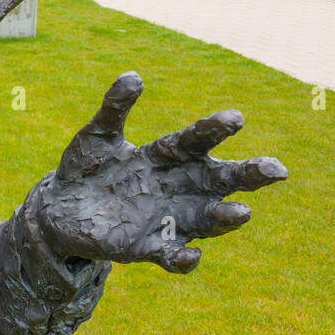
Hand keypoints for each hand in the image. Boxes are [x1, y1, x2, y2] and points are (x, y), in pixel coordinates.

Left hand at [38, 72, 286, 272]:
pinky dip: (182, 258)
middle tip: (275, 168)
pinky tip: (191, 256)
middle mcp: (178, 187)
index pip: (197, 140)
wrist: (60, 208)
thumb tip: (133, 76)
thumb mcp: (99, 135)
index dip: (214, 129)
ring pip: (206, 219)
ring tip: (243, 211)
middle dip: (248, 175)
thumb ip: (115, 108)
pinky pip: (170, 254)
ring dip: (225, 217)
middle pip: (219, 180)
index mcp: (168, 156)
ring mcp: (165, 218)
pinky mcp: (145, 247)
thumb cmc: (88, 167)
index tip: (235, 117)